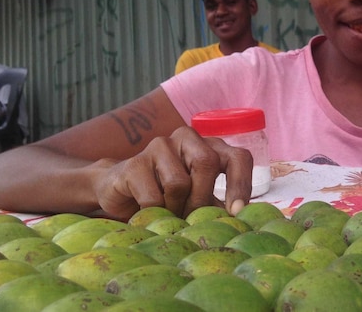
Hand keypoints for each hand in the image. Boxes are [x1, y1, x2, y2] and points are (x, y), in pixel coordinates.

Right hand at [93, 126, 252, 219]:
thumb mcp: (198, 201)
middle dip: (202, 199)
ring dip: (175, 208)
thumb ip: (217, 206)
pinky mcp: (134, 163)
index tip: (237, 212)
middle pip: (207, 163)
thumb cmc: (167, 199)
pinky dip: (153, 214)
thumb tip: (242, 222)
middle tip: (191, 219)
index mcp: (210, 147)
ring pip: (179, 182)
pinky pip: (153, 197)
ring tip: (167, 215)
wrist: (119, 194)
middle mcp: (187, 139)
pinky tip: (146, 212)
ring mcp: (159, 146)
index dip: (241, 183)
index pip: (238, 157)